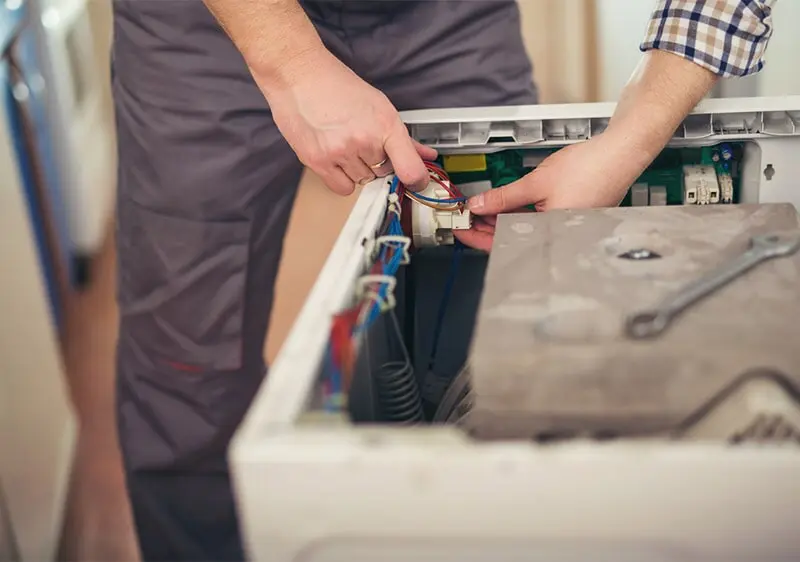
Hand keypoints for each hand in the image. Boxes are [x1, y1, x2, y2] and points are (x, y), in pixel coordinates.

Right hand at [257, 48, 435, 194]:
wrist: (298, 75)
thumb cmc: (337, 86)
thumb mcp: (378, 106)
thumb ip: (403, 137)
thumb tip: (426, 155)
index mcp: (385, 124)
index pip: (410, 168)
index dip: (417, 181)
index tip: (418, 183)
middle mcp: (364, 140)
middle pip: (384, 173)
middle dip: (378, 161)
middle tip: (363, 141)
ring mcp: (340, 152)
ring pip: (363, 180)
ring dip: (358, 168)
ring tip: (344, 143)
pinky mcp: (318, 162)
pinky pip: (342, 188)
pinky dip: (342, 178)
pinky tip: (336, 158)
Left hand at [454, 135, 637, 250]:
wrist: (622, 154)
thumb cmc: (590, 167)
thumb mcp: (536, 182)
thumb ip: (503, 197)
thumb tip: (478, 206)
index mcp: (551, 234)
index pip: (503, 244)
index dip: (477, 238)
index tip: (460, 230)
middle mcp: (558, 238)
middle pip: (513, 240)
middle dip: (486, 229)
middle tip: (464, 218)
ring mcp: (564, 230)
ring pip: (524, 231)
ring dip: (501, 221)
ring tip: (480, 211)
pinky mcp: (569, 220)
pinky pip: (537, 223)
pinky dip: (518, 215)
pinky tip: (503, 206)